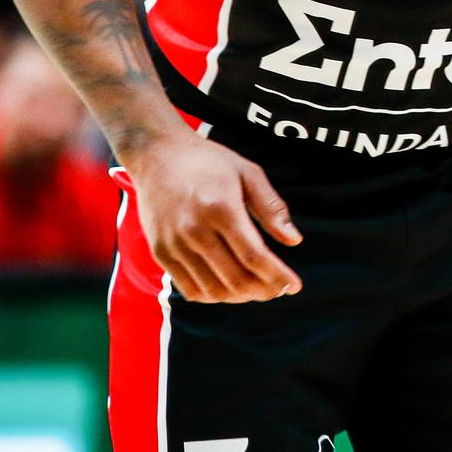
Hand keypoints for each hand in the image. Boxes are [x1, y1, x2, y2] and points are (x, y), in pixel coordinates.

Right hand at [129, 131, 303, 303]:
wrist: (156, 154)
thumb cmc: (208, 161)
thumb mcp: (247, 172)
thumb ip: (271, 207)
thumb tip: (294, 240)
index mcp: (221, 209)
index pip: (254, 256)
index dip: (277, 276)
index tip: (295, 286)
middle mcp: (195, 231)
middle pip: (236, 279)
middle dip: (264, 291)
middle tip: (278, 289)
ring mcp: (174, 245)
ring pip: (214, 290)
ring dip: (241, 297)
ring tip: (256, 289)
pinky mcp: (160, 253)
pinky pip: (190, 289)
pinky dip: (214, 296)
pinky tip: (228, 288)